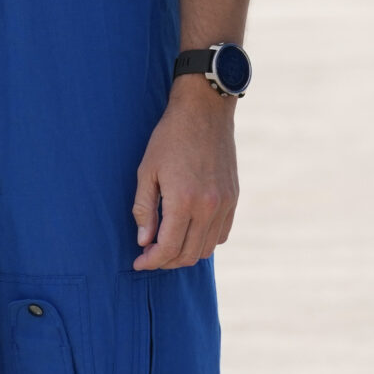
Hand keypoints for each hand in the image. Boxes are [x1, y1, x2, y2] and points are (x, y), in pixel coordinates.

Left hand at [132, 79, 238, 270]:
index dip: (151, 261)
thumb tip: (144, 241)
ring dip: (186, 253)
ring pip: (208, 248)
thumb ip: (144, 210)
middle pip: (189, 254)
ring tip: (169, 243)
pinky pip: (222, 232)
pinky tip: (190, 230)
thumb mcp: (147, 172)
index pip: (168, 248)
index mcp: (184, 201)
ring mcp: (225, 202)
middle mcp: (209, 206)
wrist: (205, 111)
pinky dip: (206, 240)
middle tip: (150, 254)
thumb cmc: (170, 138)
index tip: (138, 262)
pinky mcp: (234, 196)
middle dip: (166, 261)